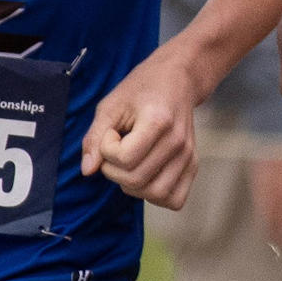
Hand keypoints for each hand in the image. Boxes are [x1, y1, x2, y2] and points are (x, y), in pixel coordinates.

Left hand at [81, 53, 202, 209]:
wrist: (178, 81)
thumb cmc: (141, 90)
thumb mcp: (110, 106)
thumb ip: (95, 138)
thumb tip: (88, 171)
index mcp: (158, 122)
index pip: (123, 158)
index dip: (106, 149)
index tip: (111, 132)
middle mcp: (178, 143)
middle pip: (136, 180)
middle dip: (113, 170)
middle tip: (116, 150)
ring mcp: (189, 156)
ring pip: (155, 194)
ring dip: (133, 186)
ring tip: (130, 165)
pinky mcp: (194, 165)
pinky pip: (175, 199)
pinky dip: (156, 196)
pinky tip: (146, 177)